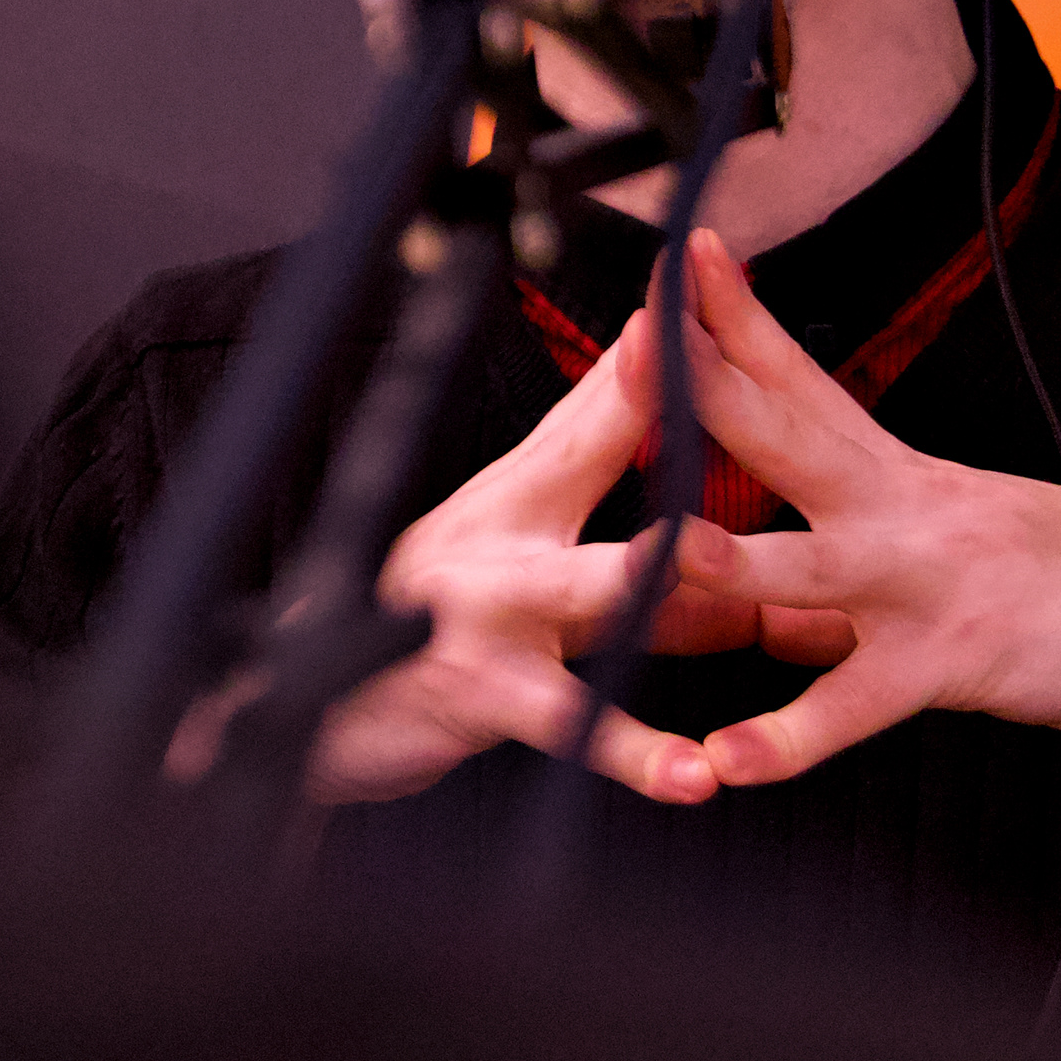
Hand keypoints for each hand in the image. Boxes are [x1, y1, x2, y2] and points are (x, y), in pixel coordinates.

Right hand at [312, 322, 740, 806]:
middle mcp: (498, 539)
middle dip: (632, 407)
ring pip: (575, 588)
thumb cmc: (437, 638)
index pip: (587, 410)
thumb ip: (642, 591)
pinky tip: (693, 775)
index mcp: (514, 500)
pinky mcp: (479, 691)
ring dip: (638, 574)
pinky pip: (568, 724)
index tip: (685, 286)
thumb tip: (748, 591)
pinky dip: (633, 753)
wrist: (313, 709)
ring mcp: (485, 611)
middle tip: (690, 351)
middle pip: (574, 460)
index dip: (637, 348)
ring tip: (711, 574)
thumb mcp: (536, 595)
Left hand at [659, 230, 1060, 784]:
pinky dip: (793, 738)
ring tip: (659, 551)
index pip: (801, 374)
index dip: (737, 314)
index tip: (682, 252)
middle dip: (704, 386)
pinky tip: (730, 760)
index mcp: (897, 470)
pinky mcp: (954, 663)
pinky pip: (859, 704)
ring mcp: (926, 582)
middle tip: (631, 335)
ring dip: (734, 558)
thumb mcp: (948, 553)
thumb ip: (839, 592)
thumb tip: (762, 628)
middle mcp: (902, 508)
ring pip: (811, 565)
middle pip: (785, 432)